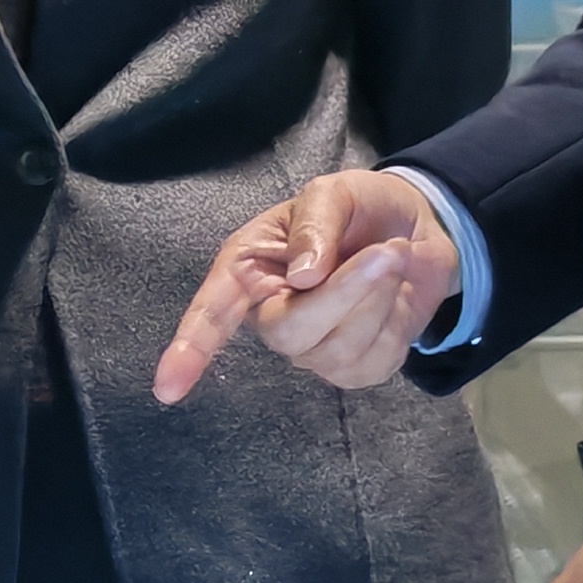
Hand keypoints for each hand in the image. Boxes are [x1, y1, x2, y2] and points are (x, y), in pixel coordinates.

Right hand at [152, 170, 462, 406]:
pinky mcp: (356, 369)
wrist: (415, 229)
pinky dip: (396, 321)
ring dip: (378, 299)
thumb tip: (303, 276)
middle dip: (344, 293)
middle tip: (387, 252)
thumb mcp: (333, 193)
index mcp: (249, 270)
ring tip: (392, 258)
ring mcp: (314, 350)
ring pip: (338, 348)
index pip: (212, 313)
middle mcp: (272, 316)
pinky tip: (395, 296)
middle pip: (290, 332)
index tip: (166, 389)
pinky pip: (375, 360)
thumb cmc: (359, 208)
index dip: (189, 349)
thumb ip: (314, 224)